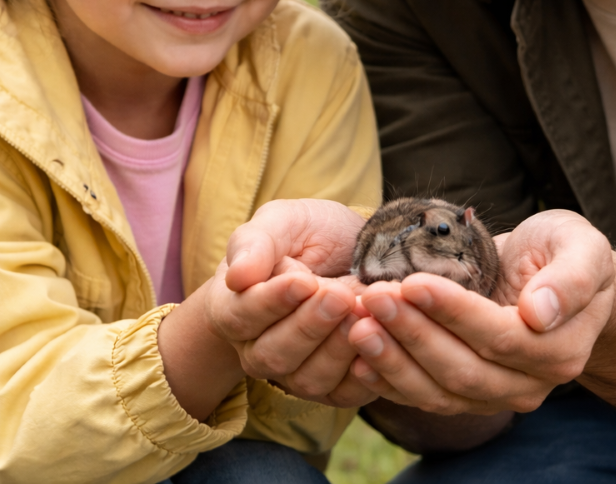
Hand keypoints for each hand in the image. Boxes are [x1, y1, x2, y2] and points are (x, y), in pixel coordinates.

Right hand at [213, 199, 377, 405]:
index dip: (272, 302)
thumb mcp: (283, 222)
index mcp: (234, 309)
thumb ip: (256, 243)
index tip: (305, 281)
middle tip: (341, 296)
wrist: (352, 252)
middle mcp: (258, 349)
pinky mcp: (335, 387)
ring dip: (339, 349)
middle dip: (310, 327)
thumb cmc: (307, 235)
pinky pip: (345, 393)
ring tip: (365, 314)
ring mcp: (296, 372)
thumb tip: (238, 277)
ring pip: (309, 379)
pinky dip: (365, 371)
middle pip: (273, 355)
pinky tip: (381, 339)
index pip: (241, 317)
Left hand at [346, 210, 613, 414]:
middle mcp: (529, 384)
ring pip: (438, 391)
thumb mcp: (581, 246)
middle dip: (413, 333)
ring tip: (357, 325)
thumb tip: (540, 313)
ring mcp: (495, 395)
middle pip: (463, 369)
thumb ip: (570, 277)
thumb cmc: (563, 252)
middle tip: (372, 297)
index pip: (499, 338)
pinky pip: (423, 397)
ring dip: (392, 360)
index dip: (453, 313)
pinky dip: (388, 380)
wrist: (550, 277)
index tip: (412, 282)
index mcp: (560, 350)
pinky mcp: (464, 395)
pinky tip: (357, 357)